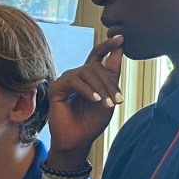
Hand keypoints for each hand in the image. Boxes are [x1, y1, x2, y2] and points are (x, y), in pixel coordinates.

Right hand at [47, 36, 124, 159]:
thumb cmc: (92, 121)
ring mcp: (66, 80)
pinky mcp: (57, 88)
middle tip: (118, 99)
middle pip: (95, 66)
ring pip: (87, 73)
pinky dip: (87, 90)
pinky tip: (95, 100)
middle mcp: (76, 75)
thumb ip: (113, 74)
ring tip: (107, 104)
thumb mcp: (109, 96)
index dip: (108, 45)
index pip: (97, 54)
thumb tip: (120, 49)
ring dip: (100, 88)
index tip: (121, 38)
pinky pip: (75, 82)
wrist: (78, 140)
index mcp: (89, 76)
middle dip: (109, 83)